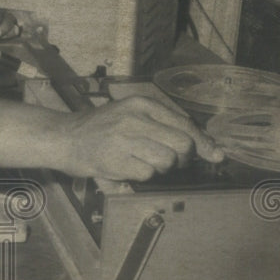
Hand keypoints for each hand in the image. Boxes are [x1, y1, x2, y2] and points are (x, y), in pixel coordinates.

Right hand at [60, 96, 224, 181]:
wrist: (64, 137)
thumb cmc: (102, 128)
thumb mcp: (131, 115)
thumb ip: (166, 126)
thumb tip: (209, 149)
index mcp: (141, 104)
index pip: (185, 124)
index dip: (203, 143)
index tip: (215, 155)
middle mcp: (134, 118)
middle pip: (182, 145)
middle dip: (181, 158)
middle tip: (169, 160)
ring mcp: (124, 139)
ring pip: (167, 161)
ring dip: (161, 168)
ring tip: (143, 162)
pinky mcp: (116, 160)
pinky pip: (148, 174)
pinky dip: (142, 175)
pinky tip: (128, 167)